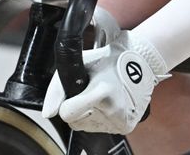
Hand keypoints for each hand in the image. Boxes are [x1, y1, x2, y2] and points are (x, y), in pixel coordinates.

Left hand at [42, 14, 169, 134]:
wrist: (141, 63)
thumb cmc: (110, 60)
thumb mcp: (81, 63)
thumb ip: (58, 88)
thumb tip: (48, 113)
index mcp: (103, 92)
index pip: (67, 114)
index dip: (66, 103)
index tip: (74, 93)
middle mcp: (113, 110)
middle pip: (74, 122)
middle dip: (77, 108)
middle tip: (90, 91)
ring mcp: (120, 121)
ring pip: (86, 127)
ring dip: (88, 114)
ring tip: (101, 96)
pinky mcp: (125, 127)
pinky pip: (100, 129)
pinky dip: (100, 118)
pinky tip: (108, 104)